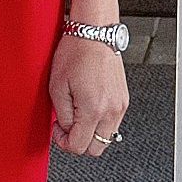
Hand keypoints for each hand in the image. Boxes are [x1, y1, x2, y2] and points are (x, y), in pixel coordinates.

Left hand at [50, 36, 130, 156]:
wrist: (95, 33)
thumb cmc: (76, 52)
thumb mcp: (57, 87)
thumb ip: (62, 116)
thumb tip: (66, 130)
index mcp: (93, 109)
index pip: (79, 146)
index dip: (63, 142)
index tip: (57, 130)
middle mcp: (111, 110)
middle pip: (96, 149)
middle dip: (79, 142)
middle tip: (67, 126)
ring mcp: (120, 105)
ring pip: (106, 138)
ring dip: (90, 133)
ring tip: (77, 114)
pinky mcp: (123, 99)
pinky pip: (112, 123)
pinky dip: (100, 123)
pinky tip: (88, 108)